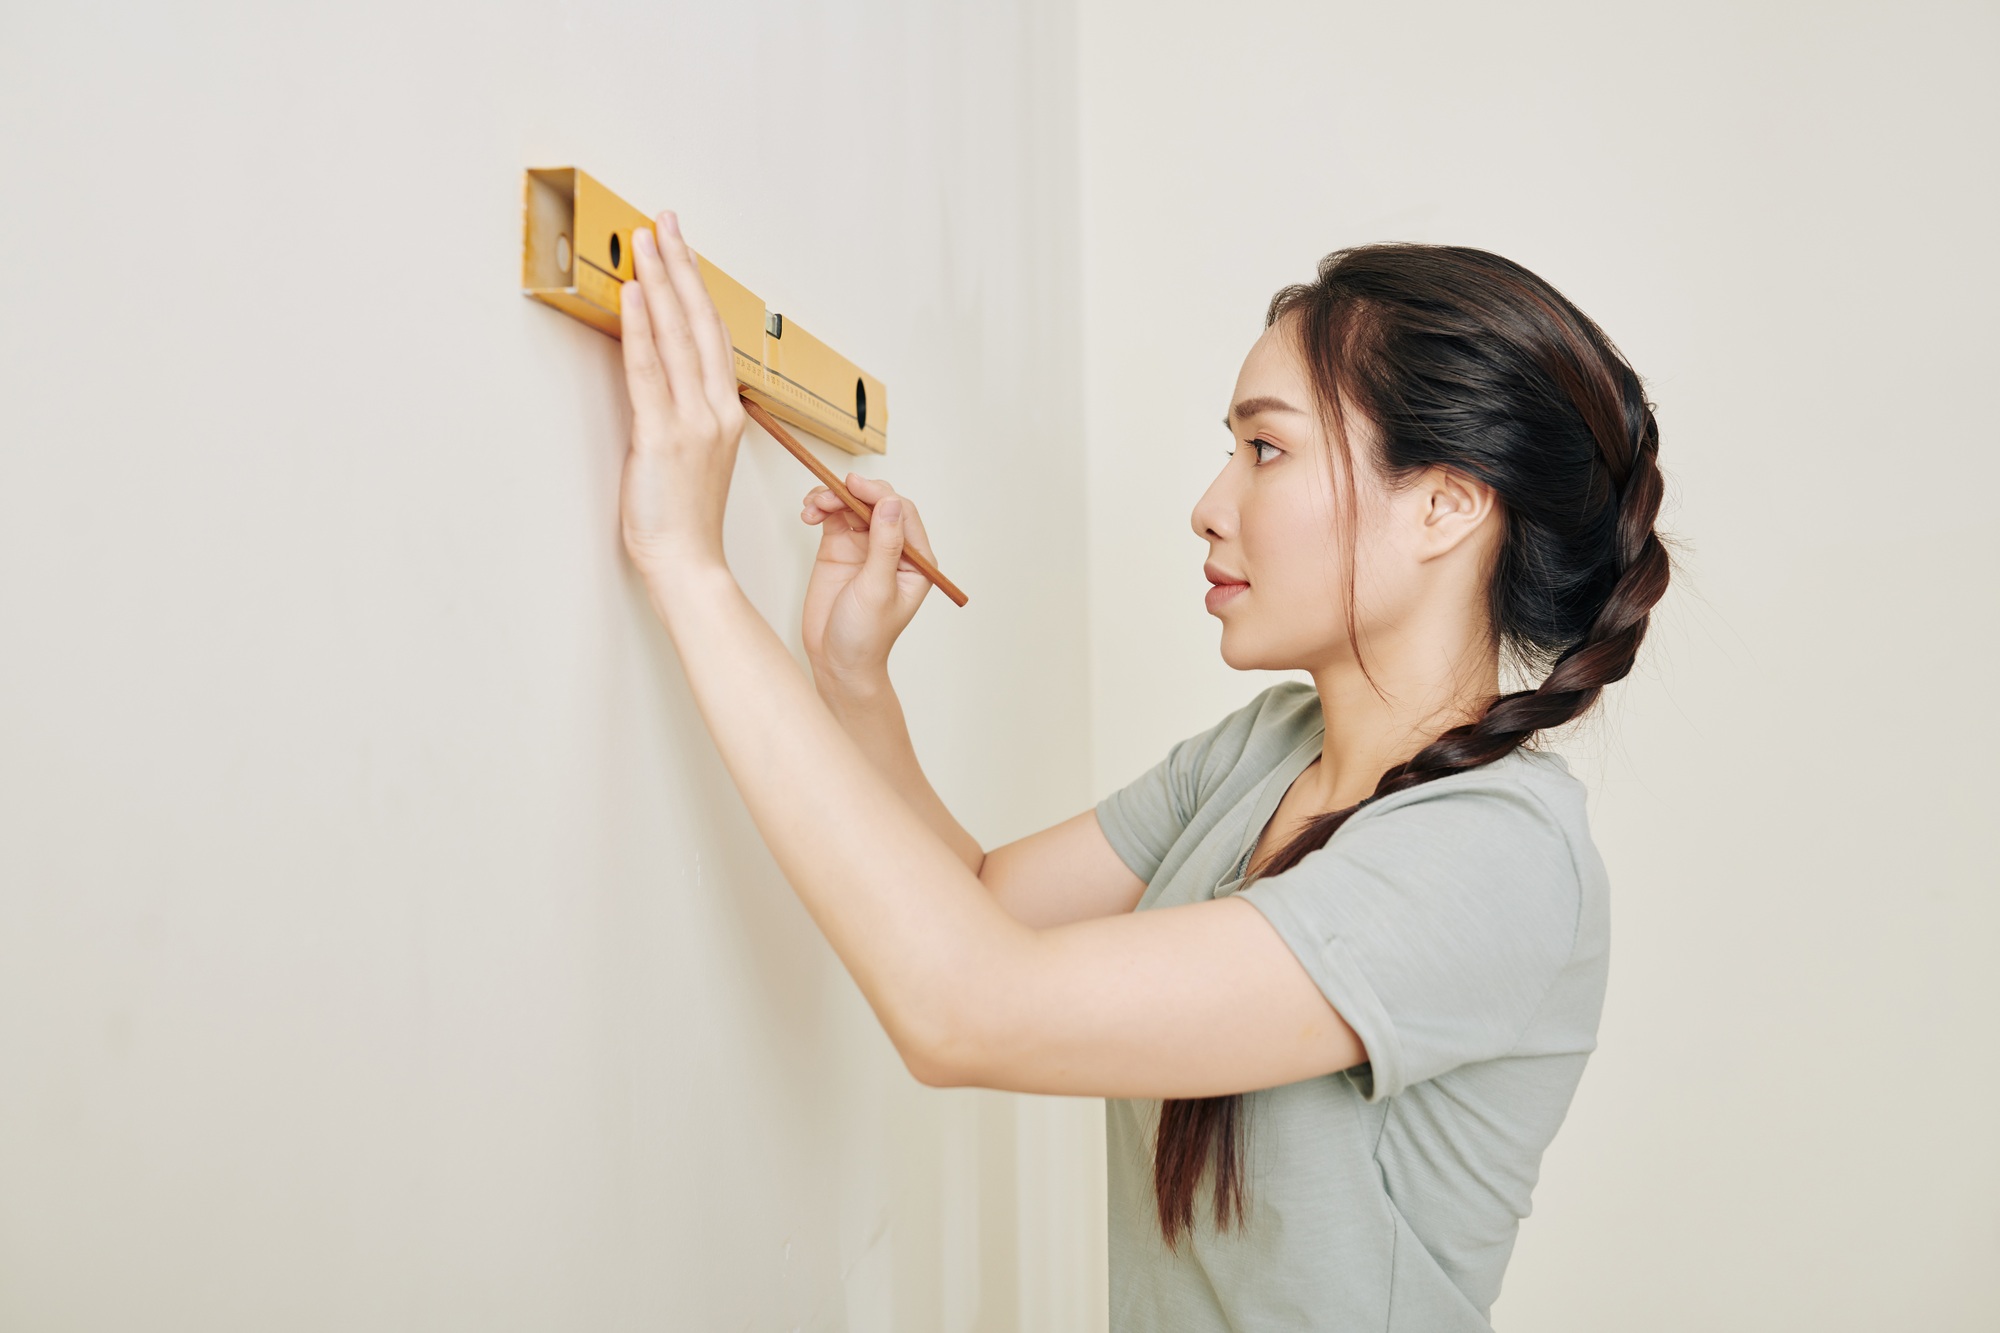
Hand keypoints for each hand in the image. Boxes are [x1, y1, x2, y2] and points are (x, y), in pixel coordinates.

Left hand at [617, 212, 747, 579]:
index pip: (713, 336)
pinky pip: (649, 372)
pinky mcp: (662, 437)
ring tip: (646, 240)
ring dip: (660, 282)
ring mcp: (693, 422)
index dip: (697, 288)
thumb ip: (686, 416)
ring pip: (677, 337)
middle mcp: (716, 410)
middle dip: (681, 266)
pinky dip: (640, 330)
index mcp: (726, 414)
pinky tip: (633, 294)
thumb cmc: (685, 520)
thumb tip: (663, 381)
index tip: (683, 249)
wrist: (688, 563)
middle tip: (665, 221)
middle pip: (700, 323)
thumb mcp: (695, 458)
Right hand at [799, 475, 938, 690]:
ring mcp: (864, 546)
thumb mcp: (877, 590)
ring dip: (832, 497)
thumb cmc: (866, 636)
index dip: (879, 494)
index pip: (902, 513)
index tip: (854, 486)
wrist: (836, 662)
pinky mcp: (839, 548)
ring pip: (852, 505)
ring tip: (813, 506)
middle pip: (876, 503)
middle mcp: (892, 548)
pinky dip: (820, 508)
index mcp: (915, 560)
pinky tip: (808, 512)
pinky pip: (833, 516)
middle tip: (828, 494)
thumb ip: (885, 546)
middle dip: (852, 492)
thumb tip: (890, 503)